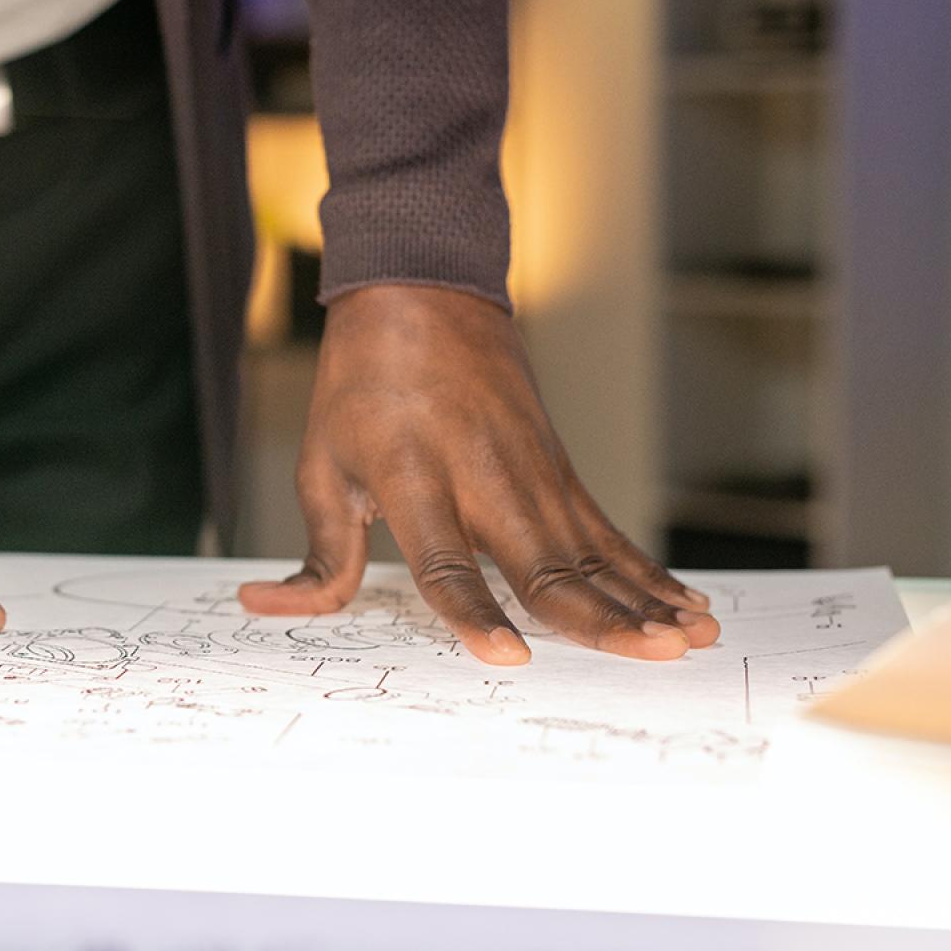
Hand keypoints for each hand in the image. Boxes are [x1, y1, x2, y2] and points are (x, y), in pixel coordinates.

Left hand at [239, 285, 717, 665]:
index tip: (507, 657)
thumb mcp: (319, 465)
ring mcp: (531, 471)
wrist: (421, 293)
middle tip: (651, 657)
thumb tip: (262, 609)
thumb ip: (316, 555)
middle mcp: (482, 473)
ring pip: (591, 553)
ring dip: (642, 601)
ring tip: (688, 642)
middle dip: (600, 618)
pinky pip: (607, 532)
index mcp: (413, 474)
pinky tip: (683, 605)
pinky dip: (646, 571)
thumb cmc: (361, 386)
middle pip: (543, 563)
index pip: (446, 561)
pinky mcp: (558, 469)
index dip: (474, 613)